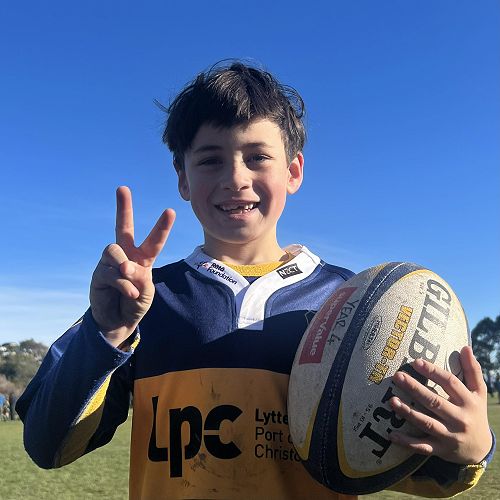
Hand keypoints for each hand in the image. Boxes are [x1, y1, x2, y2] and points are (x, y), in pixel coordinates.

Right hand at [90, 186, 175, 346]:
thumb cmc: (134, 302)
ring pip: (115, 251)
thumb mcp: (146, 291)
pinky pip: (110, 272)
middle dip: (123, 208)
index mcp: (142, 257)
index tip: (171, 210)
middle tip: (122, 188)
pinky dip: (123, 284)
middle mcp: (125, 255)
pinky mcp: (98, 274)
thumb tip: (124, 266)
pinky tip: (128, 293)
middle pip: (122, 227)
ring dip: (125, 268)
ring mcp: (110, 263)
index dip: (162, 226)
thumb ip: (140, 277)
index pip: (153, 240)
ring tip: (130, 281)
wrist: (117, 321)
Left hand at [388, 346, 491, 463]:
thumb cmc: (475, 413)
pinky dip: (407, 442)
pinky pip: (422, 447)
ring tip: (391, 400)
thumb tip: (465, 347)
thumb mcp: (479, 392)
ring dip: (408, 412)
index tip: (416, 361)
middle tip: (398, 376)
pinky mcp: (440, 449)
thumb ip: (472, 370)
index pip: (450, 383)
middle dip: (415, 389)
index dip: (433, 372)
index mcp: (468, 402)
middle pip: (435, 402)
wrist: (481, 449)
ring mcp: (449, 436)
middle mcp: (459, 419)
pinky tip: (391, 434)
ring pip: (427, 423)